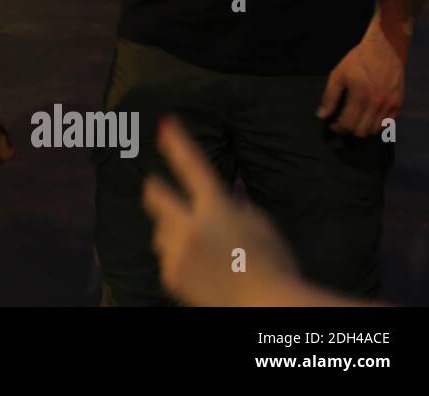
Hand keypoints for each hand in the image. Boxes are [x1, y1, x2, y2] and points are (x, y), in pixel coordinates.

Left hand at [143, 116, 300, 305]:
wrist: (265, 305)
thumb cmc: (273, 265)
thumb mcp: (261, 225)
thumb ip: (237, 206)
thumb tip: (226, 195)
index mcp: (216, 207)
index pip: (192, 166)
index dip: (178, 142)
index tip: (165, 124)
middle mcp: (189, 225)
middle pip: (155, 196)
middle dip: (156, 190)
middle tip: (158, 189)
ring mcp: (176, 251)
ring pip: (161, 231)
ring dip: (173, 231)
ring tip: (201, 248)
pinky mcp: (170, 275)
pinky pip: (167, 259)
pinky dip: (179, 259)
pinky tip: (202, 269)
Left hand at [318, 25, 404, 136]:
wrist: (385, 49)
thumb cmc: (357, 60)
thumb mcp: (338, 75)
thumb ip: (329, 97)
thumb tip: (322, 116)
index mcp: (360, 97)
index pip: (348, 125)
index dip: (337, 128)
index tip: (332, 124)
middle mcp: (377, 104)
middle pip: (362, 131)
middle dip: (349, 130)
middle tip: (343, 122)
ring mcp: (390, 105)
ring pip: (375, 130)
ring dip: (363, 129)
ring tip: (355, 120)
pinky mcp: (399, 103)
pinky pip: (388, 124)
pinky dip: (377, 126)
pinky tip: (369, 117)